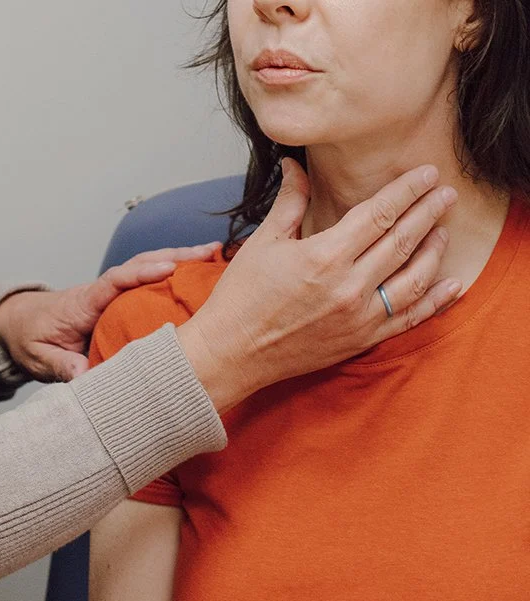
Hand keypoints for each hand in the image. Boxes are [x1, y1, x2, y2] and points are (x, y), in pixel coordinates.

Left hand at [0, 244, 222, 381]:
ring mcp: (112, 294)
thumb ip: (62, 366)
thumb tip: (87, 377)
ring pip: (148, 270)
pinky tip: (200, 277)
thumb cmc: (29, 338)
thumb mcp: (40, 357)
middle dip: (174, 257)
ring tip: (216, 257)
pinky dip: (174, 276)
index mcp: (83, 302)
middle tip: (209, 253)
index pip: (114, 281)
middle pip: (140, 265)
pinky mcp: (119, 301)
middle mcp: (101, 292)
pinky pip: (149, 284)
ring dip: (180, 261)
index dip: (141, 273)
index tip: (167, 269)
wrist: (19, 325)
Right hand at [177, 159, 460, 411]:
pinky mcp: (361, 340)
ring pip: (413, 278)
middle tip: (447, 193)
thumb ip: (289, 202)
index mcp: (324, 256)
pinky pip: (409, 318)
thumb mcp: (262, 243)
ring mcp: (359, 316)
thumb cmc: (241, 297)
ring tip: (443, 230)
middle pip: (402, 241)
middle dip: (429, 213)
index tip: (427, 174)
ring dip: (433, 251)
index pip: (379, 214)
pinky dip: (435, 300)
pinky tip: (451, 282)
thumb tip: (295, 165)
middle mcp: (348, 286)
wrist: (231, 352)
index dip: (407, 191)